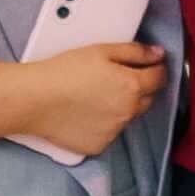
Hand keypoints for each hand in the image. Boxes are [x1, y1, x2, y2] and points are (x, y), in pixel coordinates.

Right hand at [23, 39, 165, 159]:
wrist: (35, 99)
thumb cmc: (64, 71)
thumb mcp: (101, 50)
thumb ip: (134, 52)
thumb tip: (158, 54)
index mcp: (132, 86)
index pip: (159, 78)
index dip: (157, 68)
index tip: (150, 65)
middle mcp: (128, 112)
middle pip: (148, 99)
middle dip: (140, 87)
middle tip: (116, 78)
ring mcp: (114, 131)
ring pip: (128, 116)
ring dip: (121, 106)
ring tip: (95, 96)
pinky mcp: (99, 145)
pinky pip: (110, 132)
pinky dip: (104, 123)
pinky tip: (86, 112)